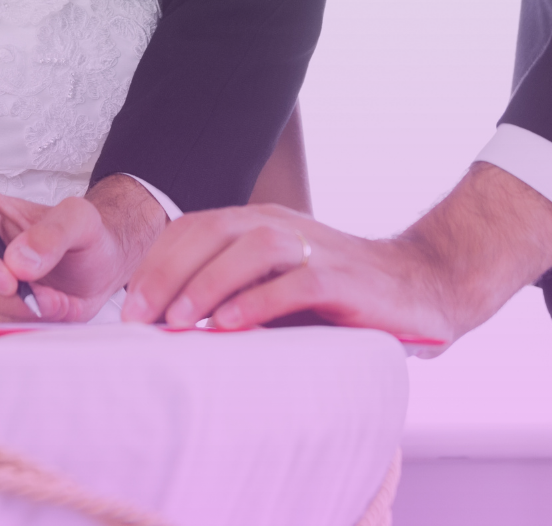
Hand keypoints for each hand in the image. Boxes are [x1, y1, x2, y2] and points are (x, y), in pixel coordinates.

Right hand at [0, 176, 168, 321]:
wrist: (96, 270)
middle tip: (42, 298)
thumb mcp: (80, 221)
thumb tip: (19, 261)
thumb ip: (53, 233)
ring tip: (52, 304)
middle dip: (0, 298)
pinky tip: (41, 317)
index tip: (6, 279)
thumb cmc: (83, 238)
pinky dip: (12, 330)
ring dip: (10, 316)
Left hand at [121, 162, 551, 353]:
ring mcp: (312, 248)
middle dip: (167, 273)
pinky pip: (294, 282)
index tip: (129, 308)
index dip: (156, 263)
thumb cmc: (339, 297)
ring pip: (248, 249)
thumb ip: (232, 294)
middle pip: (210, 232)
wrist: (422, 289)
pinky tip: (230, 327)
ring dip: (207, 284)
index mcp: (257, 224)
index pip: (192, 229)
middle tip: (140, 318)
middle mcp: (280, 226)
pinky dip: (258, 302)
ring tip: (178, 323)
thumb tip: (168, 327)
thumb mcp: (276, 288)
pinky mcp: (342, 278)